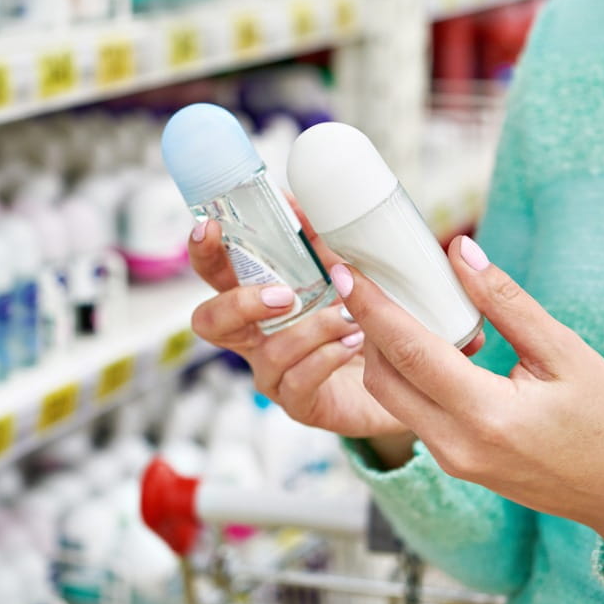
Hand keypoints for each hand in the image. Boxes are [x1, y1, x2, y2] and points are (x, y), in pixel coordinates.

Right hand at [186, 213, 403, 438]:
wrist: (399, 375)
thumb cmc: (358, 318)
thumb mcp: (339, 271)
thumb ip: (315, 240)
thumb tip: (295, 200)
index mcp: (256, 299)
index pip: (215, 274)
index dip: (203, 252)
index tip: (211, 228)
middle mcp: (255, 338)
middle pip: (210, 322)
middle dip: (239, 304)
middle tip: (283, 295)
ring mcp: (273, 374)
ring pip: (268, 354)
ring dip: (311, 330)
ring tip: (348, 317)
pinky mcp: (300, 403)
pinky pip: (298, 383)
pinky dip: (326, 357)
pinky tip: (352, 343)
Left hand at [332, 235, 603, 554]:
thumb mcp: (564, 351)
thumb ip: (505, 301)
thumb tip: (459, 253)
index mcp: (487, 416)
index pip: (409, 352)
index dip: (372, 307)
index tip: (346, 271)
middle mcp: (457, 446)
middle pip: (384, 377)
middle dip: (364, 325)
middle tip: (362, 280)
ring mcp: (451, 460)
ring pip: (392, 397)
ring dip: (380, 351)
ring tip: (389, 303)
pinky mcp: (453, 462)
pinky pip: (411, 412)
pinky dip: (403, 373)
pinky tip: (419, 340)